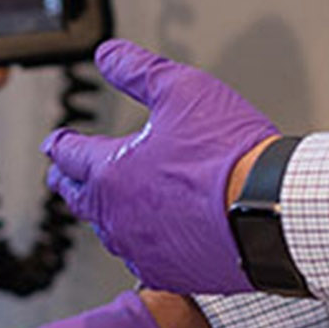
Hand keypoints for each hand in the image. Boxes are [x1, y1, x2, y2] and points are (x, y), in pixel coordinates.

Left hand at [41, 39, 279, 294]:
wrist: (272, 209)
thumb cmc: (231, 153)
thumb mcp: (182, 89)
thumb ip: (137, 70)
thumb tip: (107, 55)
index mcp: (110, 170)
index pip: (67, 153)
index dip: (60, 143)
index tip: (56, 142)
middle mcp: (116, 214)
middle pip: (77, 196)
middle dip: (68, 180)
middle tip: (63, 174)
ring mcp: (141, 248)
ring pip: (107, 230)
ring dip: (103, 212)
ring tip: (106, 202)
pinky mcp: (170, 272)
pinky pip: (142, 258)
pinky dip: (140, 241)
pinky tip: (152, 234)